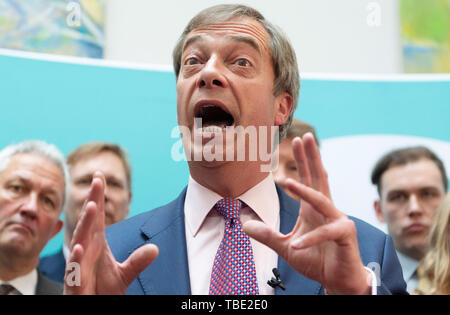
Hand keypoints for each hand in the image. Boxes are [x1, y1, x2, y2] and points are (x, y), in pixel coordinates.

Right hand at [64, 172, 158, 294]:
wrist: (92, 309)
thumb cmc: (101, 291)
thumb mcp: (124, 274)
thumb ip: (138, 261)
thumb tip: (155, 249)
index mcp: (95, 244)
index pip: (96, 217)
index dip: (97, 197)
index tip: (100, 177)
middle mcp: (85, 250)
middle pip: (88, 223)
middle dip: (92, 202)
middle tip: (97, 182)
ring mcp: (78, 265)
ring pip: (79, 240)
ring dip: (84, 224)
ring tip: (91, 207)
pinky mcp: (74, 282)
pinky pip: (74, 269)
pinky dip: (76, 258)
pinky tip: (79, 247)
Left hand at [244, 134, 370, 293]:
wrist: (337, 280)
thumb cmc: (316, 260)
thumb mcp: (285, 247)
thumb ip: (267, 235)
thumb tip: (244, 224)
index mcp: (313, 208)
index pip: (308, 179)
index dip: (303, 160)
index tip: (296, 141)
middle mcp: (327, 209)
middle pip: (319, 178)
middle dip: (312, 157)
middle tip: (305, 136)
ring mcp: (338, 220)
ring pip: (321, 201)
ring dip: (304, 191)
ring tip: (286, 181)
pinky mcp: (345, 235)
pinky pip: (326, 233)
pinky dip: (311, 239)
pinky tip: (298, 244)